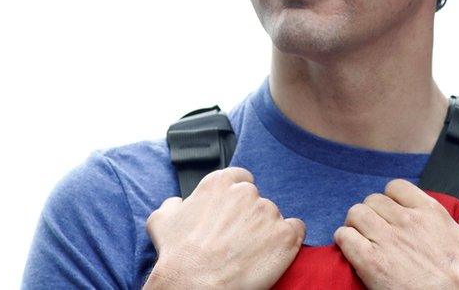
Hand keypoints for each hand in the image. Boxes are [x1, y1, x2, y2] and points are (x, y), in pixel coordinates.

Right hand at [144, 167, 305, 289]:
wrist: (195, 285)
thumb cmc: (178, 255)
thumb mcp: (162, 221)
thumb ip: (173, 204)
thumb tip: (177, 203)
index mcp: (219, 183)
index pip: (240, 179)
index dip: (237, 200)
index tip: (233, 216)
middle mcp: (246, 193)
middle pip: (257, 200)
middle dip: (251, 217)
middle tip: (238, 240)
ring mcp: (268, 212)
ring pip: (274, 217)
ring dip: (267, 232)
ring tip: (250, 253)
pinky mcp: (285, 235)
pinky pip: (296, 230)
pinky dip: (289, 241)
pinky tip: (274, 253)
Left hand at [334, 179, 458, 289]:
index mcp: (430, 213)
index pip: (397, 188)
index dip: (390, 199)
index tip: (391, 212)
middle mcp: (406, 220)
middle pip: (372, 200)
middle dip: (371, 213)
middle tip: (373, 229)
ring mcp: (386, 239)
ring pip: (355, 213)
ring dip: (355, 225)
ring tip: (360, 237)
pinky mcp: (370, 261)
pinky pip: (344, 237)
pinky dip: (344, 241)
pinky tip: (351, 250)